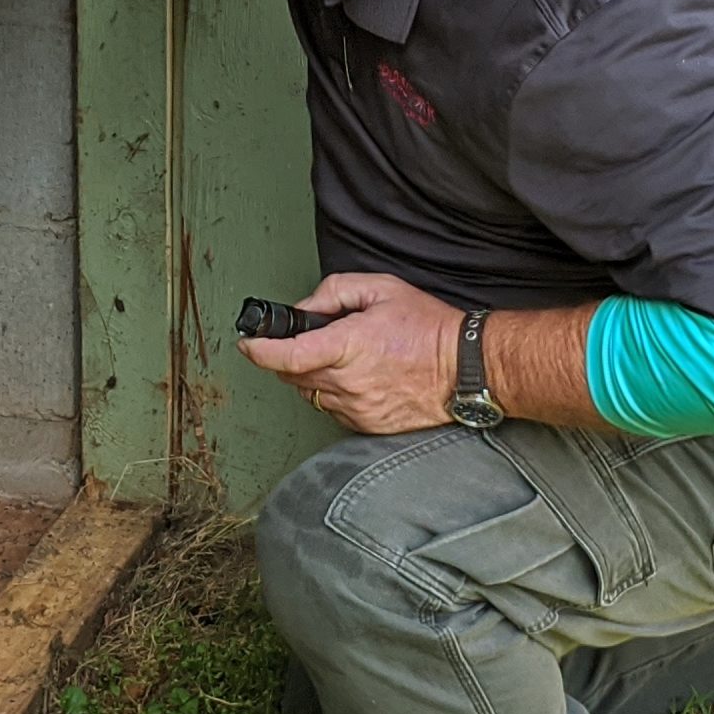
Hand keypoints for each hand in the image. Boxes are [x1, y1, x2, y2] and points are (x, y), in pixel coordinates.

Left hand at [238, 274, 460, 434]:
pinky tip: (356, 378)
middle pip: (292, 376)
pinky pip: (332, 410)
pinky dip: (333, 394)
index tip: (247, 343)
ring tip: (340, 358)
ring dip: (311, 377)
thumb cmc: (428, 327)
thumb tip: (304, 310)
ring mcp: (357, 408)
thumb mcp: (381, 289)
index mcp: (348, 346)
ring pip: (311, 394)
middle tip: (303, 342)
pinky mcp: (368, 425)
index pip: (286, 355)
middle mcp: (348, 382)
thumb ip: (334, 292)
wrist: (466, 368)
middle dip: (286, 358)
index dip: (259, 350)